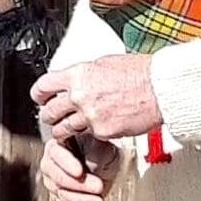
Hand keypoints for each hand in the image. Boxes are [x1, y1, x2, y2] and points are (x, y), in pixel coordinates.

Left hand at [32, 54, 162, 140]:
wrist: (161, 88)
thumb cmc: (140, 73)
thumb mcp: (104, 63)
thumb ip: (84, 75)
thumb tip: (73, 81)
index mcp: (78, 75)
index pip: (43, 86)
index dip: (39, 95)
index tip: (40, 98)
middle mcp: (80, 96)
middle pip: (48, 112)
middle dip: (49, 115)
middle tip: (53, 116)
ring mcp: (90, 116)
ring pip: (63, 129)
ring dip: (63, 130)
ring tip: (69, 128)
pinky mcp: (103, 131)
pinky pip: (88, 136)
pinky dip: (90, 134)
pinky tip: (97, 128)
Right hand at [38, 136, 122, 200]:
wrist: (108, 162)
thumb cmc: (101, 149)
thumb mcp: (98, 143)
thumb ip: (91, 148)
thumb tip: (87, 159)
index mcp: (57, 145)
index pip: (55, 154)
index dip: (66, 164)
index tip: (79, 171)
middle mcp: (52, 164)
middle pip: (57, 178)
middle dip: (78, 185)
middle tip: (98, 187)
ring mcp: (55, 183)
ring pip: (62, 195)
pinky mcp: (62, 198)